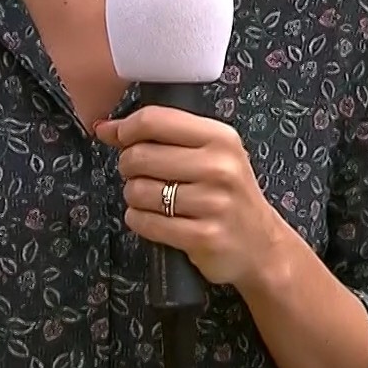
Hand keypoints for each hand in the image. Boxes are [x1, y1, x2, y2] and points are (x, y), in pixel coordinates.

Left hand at [97, 106, 285, 288]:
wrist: (261, 247)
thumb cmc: (229, 196)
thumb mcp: (210, 154)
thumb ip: (162, 135)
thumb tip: (106, 127)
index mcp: (220, 137)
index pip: (154, 120)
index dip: (126, 129)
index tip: (120, 138)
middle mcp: (219, 167)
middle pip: (139, 156)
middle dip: (129, 167)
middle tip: (142, 175)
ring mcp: (213, 203)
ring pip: (137, 191)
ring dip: (134, 198)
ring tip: (153, 200)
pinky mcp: (203, 236)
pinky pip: (145, 222)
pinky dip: (139, 220)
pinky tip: (154, 219)